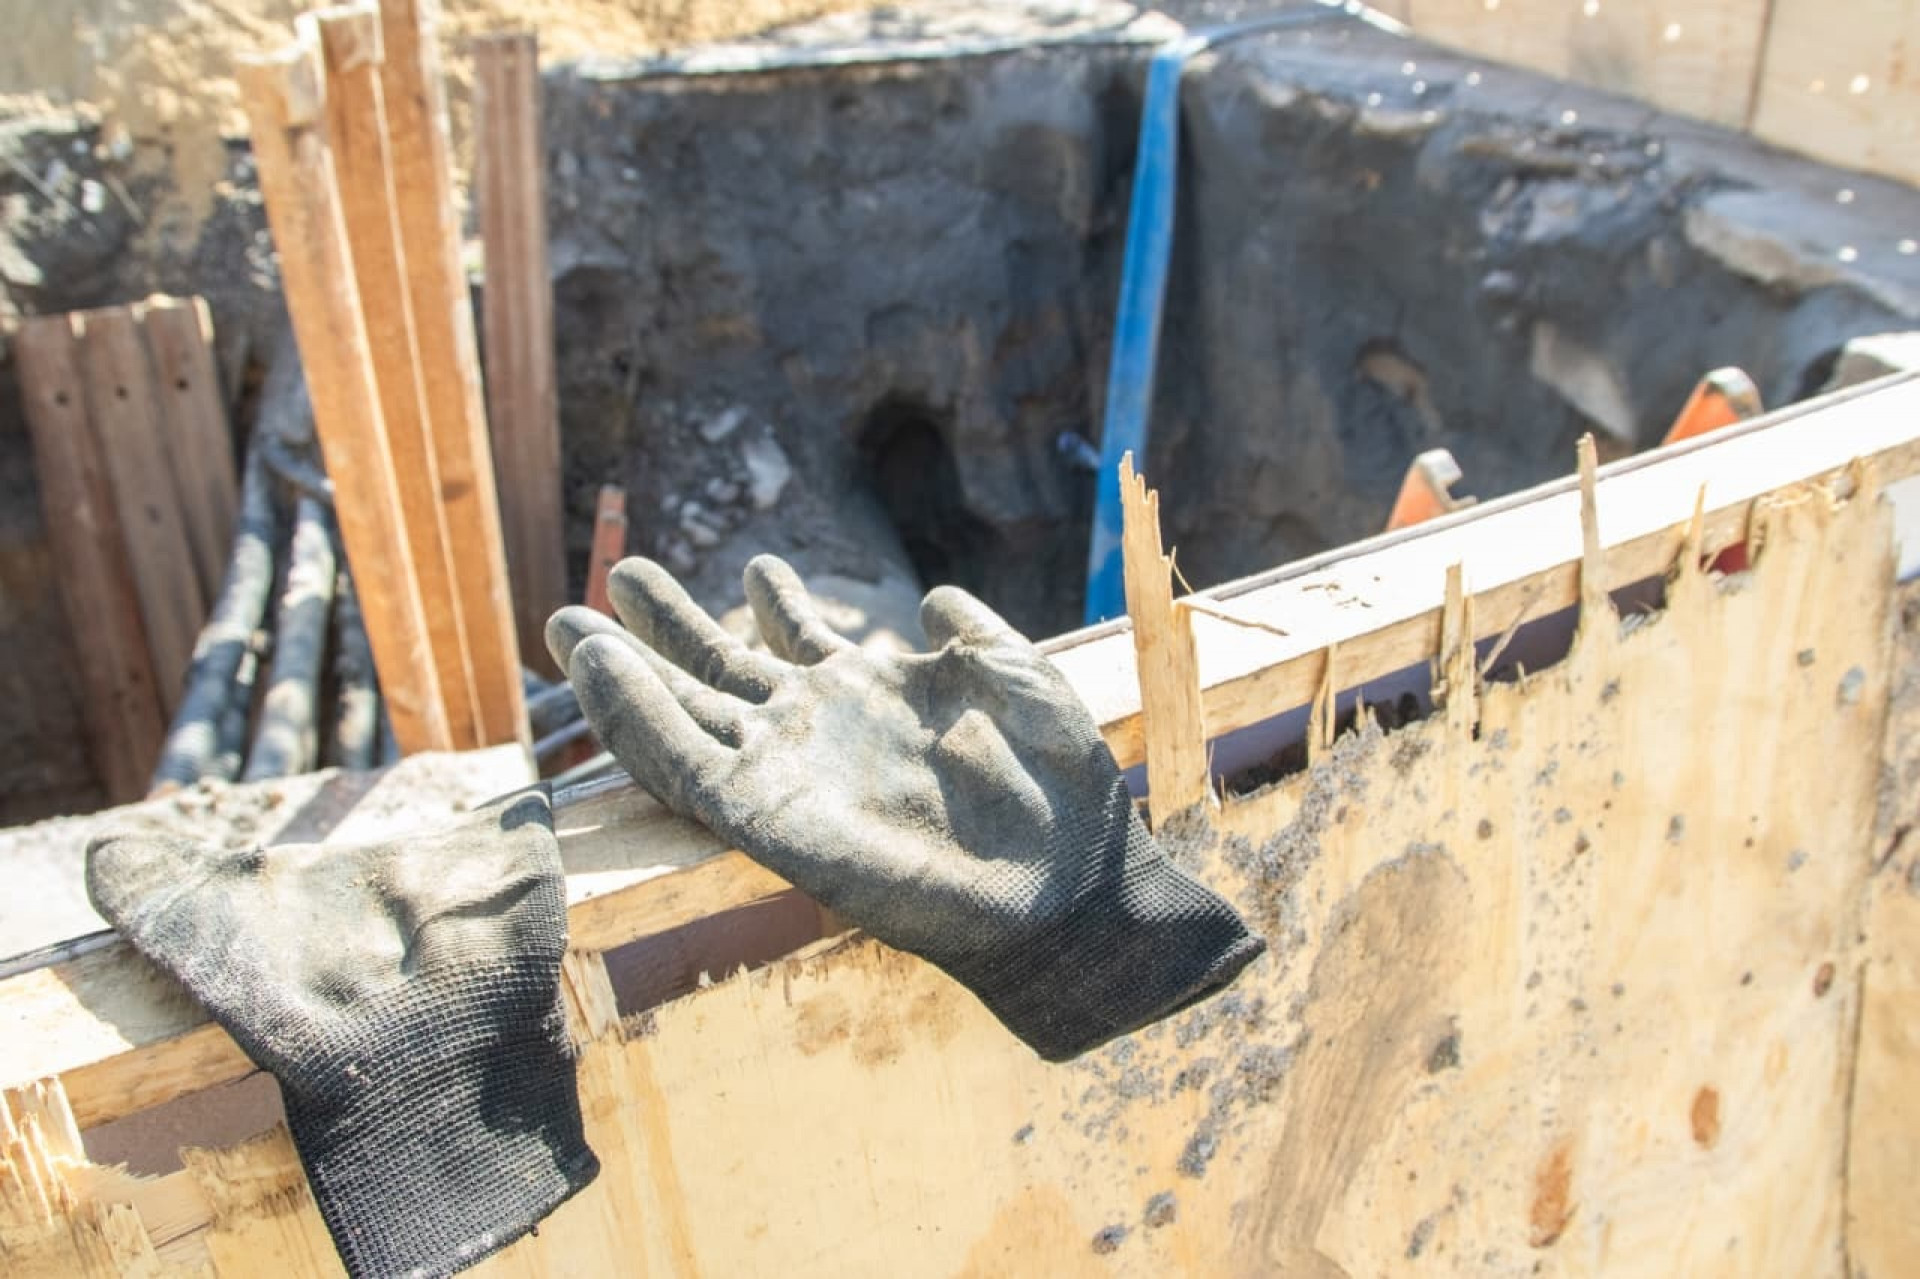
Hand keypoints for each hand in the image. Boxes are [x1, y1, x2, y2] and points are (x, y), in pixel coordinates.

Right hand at [548, 556, 1263, 1060]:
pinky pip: (683, 768)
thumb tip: (932, 599)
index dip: (764, 602)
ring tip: (576, 623)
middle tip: (620, 575)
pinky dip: (635, 721)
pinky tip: (600, 671)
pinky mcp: (765, 821)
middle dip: (667, 625)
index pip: (791, 642)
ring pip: (684, 711)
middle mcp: (816, 732)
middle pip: (720, 669)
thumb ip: (967, 632)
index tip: (756, 562)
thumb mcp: (1010, 675)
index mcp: (868, 697)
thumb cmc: (1050, 780)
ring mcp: (786, 773)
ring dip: (627, 667)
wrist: (1063, 876)